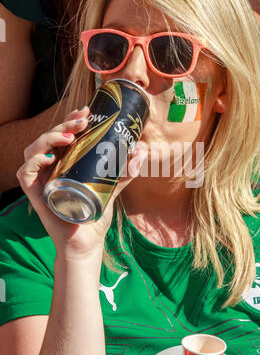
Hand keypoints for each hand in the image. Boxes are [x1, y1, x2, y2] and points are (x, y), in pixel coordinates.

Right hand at [17, 107, 145, 263]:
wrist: (87, 242)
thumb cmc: (93, 214)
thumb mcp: (112, 188)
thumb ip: (124, 172)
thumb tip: (141, 152)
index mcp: (64, 163)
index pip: (63, 135)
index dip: (71, 120)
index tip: (88, 111)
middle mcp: (50, 168)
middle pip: (49, 138)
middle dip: (64, 124)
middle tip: (84, 120)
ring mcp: (40, 180)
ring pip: (34, 150)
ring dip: (49, 137)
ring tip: (70, 136)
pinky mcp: (34, 194)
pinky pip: (24, 172)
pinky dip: (34, 161)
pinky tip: (50, 157)